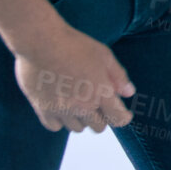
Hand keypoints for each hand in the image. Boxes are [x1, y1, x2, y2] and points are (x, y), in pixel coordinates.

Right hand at [14, 24, 135, 132]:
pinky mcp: (43, 110)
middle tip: (95, 102)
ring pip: (77, 128)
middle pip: (98, 127)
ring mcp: (62, 110)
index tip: (123, 114)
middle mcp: (83, 106)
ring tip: (76, 100)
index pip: (118, 119)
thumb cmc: (74, 44)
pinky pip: (56, 126)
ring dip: (80, 118)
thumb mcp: (103, 54)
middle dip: (101, 117)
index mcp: (101, 92)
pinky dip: (60, 120)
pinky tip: (60, 105)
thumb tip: (129, 93)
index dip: (123, 118)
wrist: (41, 41)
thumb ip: (118, 76)